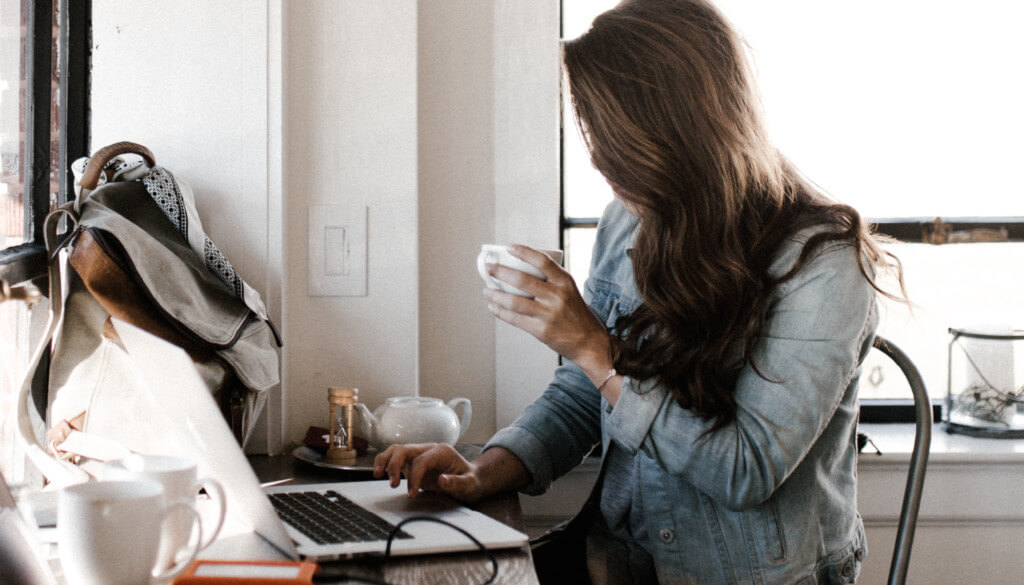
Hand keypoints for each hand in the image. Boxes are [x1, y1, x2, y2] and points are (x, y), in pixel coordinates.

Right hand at [372, 443, 485, 502]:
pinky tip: (380, 473)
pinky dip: (385, 463)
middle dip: (394, 465)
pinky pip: (395, 458)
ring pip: (397, 450)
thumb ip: (457, 482)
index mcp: (442, 452)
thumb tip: (442, 480)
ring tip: (377, 475)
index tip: (411, 494)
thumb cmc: (471, 481)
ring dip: (385, 461)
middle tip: (392, 484)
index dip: (414, 477)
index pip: (421, 460)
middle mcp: (429, 449)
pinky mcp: (413, 462)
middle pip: (404, 449)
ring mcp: (420, 454)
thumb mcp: (470, 484)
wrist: (472, 478)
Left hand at [483, 244, 611, 368]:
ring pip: (514, 301)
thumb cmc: (575, 313)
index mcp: (565, 282)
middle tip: (489, 267)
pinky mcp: (541, 330)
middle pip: (522, 280)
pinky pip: (515, 319)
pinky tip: (493, 306)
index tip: (509, 247)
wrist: (589, 341)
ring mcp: (548, 314)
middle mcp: (557, 296)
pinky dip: (500, 312)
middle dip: (501, 272)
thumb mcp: (569, 291)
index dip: (524, 252)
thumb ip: (550, 281)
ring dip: (496, 295)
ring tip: (486, 290)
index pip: (542, 261)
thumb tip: (519, 269)